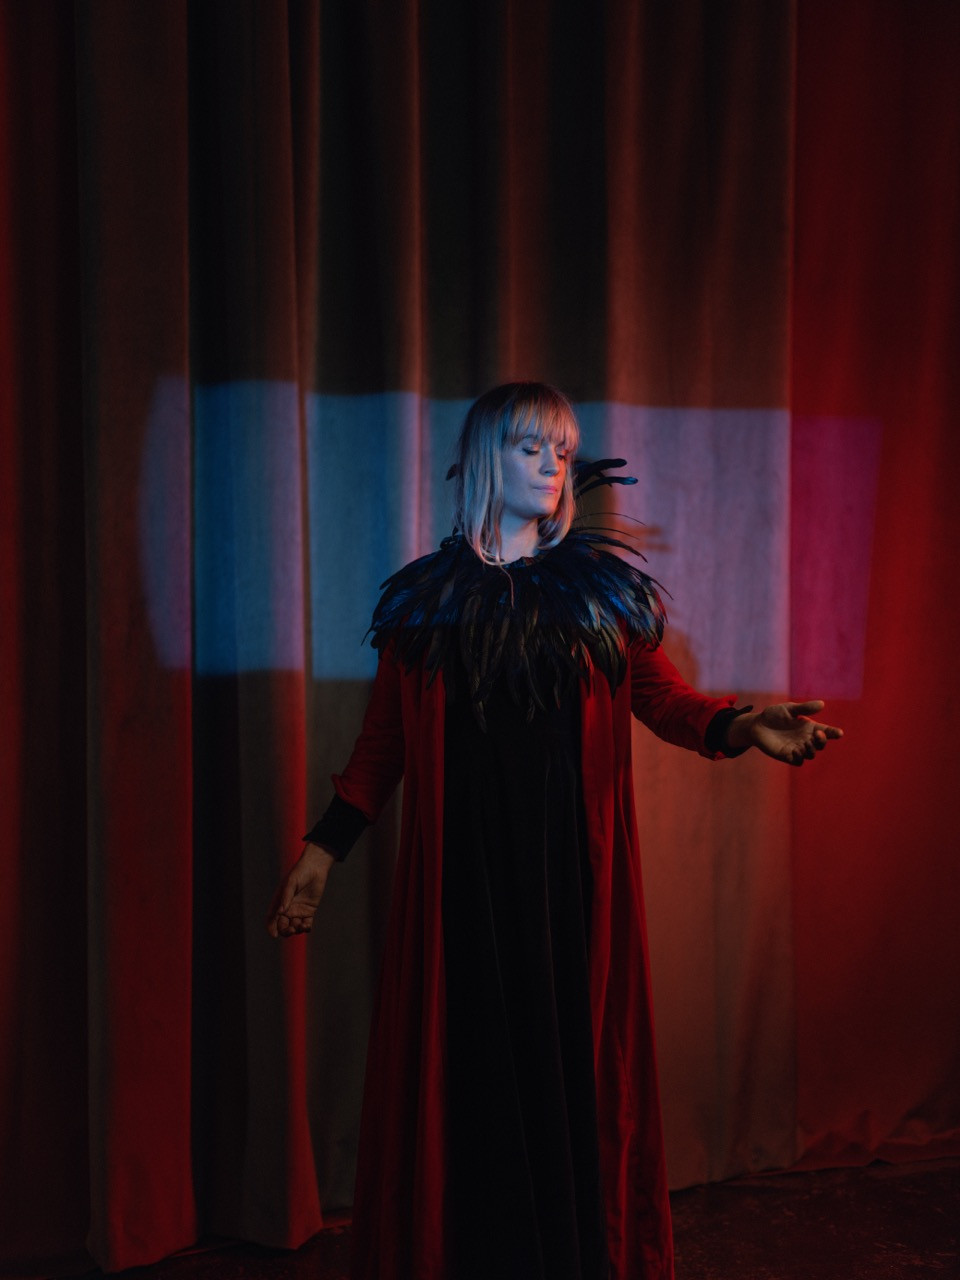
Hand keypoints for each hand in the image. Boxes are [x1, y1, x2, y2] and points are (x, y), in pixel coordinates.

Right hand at [266, 843, 335, 937]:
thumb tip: (281, 912)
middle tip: (291, 929)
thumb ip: (286, 897)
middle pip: (283, 925)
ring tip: (302, 926)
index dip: (271, 927)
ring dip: (297, 930)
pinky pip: (306, 923)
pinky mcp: (309, 910)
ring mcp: (298, 910)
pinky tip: (307, 926)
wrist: (315, 867)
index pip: (271, 918)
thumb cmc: (300, 872)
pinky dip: (306, 928)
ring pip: (295, 927)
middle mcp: (287, 908)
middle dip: (285, 931)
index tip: (274, 935)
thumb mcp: (291, 883)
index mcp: (279, 902)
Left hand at [728, 700, 842, 765]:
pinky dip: (800, 757)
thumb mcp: (789, 709)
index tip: (839, 733)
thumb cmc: (774, 715)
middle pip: (820, 745)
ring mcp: (797, 748)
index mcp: (809, 727)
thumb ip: (805, 708)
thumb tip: (822, 704)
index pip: (826, 731)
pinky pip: (798, 761)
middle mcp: (805, 738)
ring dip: (811, 750)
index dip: (834, 733)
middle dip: (822, 741)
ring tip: (805, 743)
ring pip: (811, 754)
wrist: (757, 725)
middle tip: (817, 734)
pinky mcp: (787, 755)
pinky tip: (795, 750)